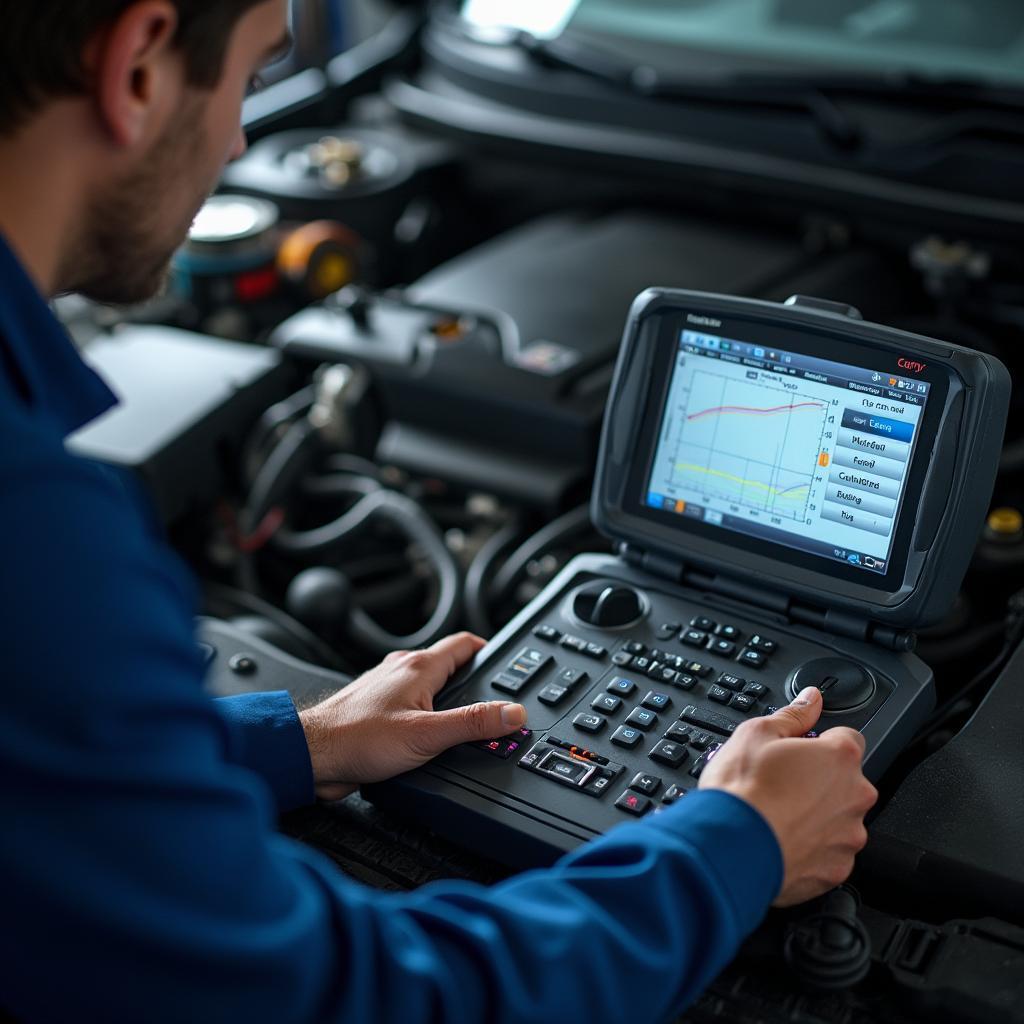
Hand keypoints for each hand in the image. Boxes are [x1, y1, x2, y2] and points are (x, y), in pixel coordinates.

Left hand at [299, 632, 527, 800]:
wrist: (311, 755)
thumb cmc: (355, 739)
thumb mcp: (426, 734)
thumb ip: (472, 723)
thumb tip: (512, 712)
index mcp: (418, 667)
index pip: (464, 644)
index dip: (490, 652)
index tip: (507, 666)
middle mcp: (401, 670)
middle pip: (449, 664)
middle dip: (473, 680)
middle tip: (493, 699)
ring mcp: (386, 687)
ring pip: (428, 685)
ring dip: (448, 698)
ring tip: (465, 719)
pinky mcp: (376, 709)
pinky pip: (411, 703)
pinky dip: (426, 713)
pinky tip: (429, 735)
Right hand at [698, 686, 877, 906]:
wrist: (730, 848)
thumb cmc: (742, 792)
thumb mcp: (756, 733)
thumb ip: (793, 715)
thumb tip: (811, 698)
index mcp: (839, 758)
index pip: (848, 738)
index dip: (821, 743)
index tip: (801, 752)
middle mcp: (853, 797)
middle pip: (845, 782)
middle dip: (820, 781)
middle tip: (782, 783)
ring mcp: (848, 837)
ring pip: (839, 819)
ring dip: (817, 816)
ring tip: (778, 814)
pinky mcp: (836, 871)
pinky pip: (829, 853)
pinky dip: (811, 848)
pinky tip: (781, 839)